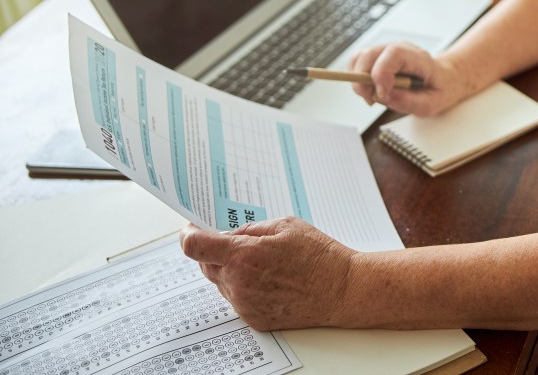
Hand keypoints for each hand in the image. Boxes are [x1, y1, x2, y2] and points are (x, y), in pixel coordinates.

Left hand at [179, 217, 356, 330]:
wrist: (342, 290)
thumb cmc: (319, 255)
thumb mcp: (286, 226)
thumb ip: (250, 229)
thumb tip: (228, 235)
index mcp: (244, 256)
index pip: (195, 246)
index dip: (188, 234)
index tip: (191, 228)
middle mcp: (238, 284)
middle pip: (206, 265)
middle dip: (214, 251)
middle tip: (236, 242)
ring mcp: (245, 305)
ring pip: (221, 282)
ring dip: (231, 270)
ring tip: (264, 262)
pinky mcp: (254, 319)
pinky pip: (237, 299)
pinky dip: (245, 287)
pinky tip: (270, 279)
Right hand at [347, 43, 464, 116]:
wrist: (444, 79)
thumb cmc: (440, 88)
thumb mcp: (432, 103)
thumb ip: (410, 101)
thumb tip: (385, 97)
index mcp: (417, 57)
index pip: (392, 54)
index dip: (381, 74)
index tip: (381, 94)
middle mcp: (399, 49)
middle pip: (369, 54)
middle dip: (363, 80)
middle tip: (372, 100)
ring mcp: (387, 51)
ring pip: (359, 57)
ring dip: (358, 80)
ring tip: (373, 97)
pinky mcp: (378, 58)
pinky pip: (358, 63)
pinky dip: (358, 79)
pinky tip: (371, 91)